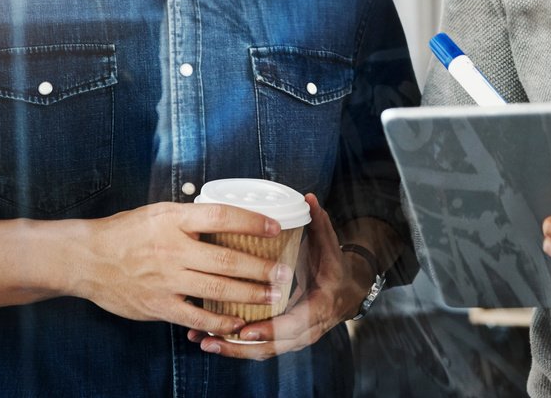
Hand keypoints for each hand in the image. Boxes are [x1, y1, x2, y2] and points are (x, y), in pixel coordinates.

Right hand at [72, 202, 291, 338]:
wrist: (87, 258)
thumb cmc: (125, 232)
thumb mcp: (157, 212)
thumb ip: (190, 218)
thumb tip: (226, 219)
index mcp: (173, 219)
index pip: (221, 216)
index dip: (251, 221)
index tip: (275, 226)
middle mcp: (172, 249)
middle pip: (226, 258)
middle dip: (260, 267)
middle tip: (283, 272)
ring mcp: (166, 279)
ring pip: (217, 288)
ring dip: (249, 294)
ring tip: (271, 296)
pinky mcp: (159, 305)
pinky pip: (196, 316)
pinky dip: (219, 320)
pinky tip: (238, 321)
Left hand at [187, 193, 371, 358]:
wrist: (346, 292)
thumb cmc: (333, 266)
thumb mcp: (330, 246)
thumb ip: (319, 223)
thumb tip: (308, 198)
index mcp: (319, 307)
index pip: (294, 325)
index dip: (270, 329)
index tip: (246, 329)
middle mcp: (306, 329)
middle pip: (272, 347)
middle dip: (240, 346)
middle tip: (212, 338)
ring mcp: (294, 339)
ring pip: (262, 352)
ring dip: (232, 350)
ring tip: (204, 343)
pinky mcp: (282, 339)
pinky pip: (258, 348)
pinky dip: (234, 346)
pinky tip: (208, 340)